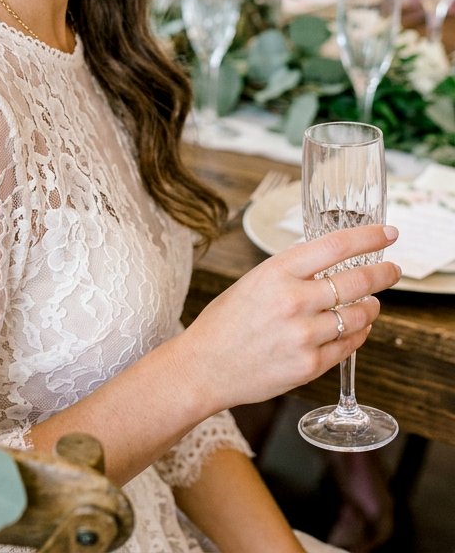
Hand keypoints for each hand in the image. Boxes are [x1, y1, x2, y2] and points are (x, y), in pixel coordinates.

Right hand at [178, 224, 399, 412]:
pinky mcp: (310, 366)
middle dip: (383, 273)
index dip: (369, 236)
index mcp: (277, 272)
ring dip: (371, 307)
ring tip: (370, 304)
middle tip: (393, 270)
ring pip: (359, 316)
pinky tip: (356, 328)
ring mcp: (304, 336)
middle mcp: (293, 301)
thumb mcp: (255, 281)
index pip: (335, 246)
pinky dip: (358, 334)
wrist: (205, 366)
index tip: (389, 232)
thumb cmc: (227, 321)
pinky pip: (349, 345)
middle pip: (357, 281)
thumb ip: (293, 273)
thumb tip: (332, 264)